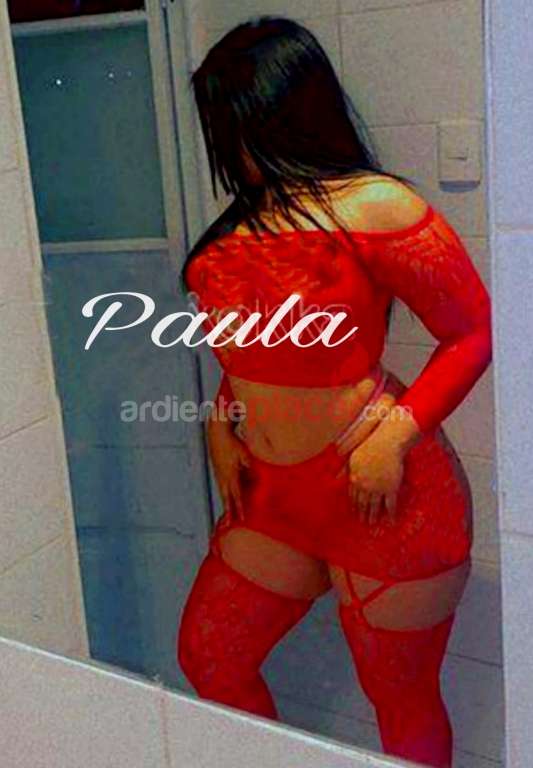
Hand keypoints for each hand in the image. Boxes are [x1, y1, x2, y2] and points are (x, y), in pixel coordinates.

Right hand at [207, 419, 250, 520]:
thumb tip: (256, 480)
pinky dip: (225, 497)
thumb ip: (250, 468)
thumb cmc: (233, 443)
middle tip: (228, 525)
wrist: (216, 435)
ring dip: (226, 506)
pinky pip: (222, 488)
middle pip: (227, 499)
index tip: (241, 519)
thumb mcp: (245, 455)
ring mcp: (219, 475)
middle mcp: (223, 478)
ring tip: (227, 519)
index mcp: (231, 475)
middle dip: (229, 513)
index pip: (236, 496)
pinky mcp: (218, 472)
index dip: (240, 508)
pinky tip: (227, 501)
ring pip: (223, 494)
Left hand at [337, 401, 421, 524]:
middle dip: (362, 514)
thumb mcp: (352, 457)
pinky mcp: (391, 489)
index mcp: (355, 479)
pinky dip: (391, 514)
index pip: (353, 496)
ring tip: (373, 524)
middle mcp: (365, 487)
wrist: (386, 444)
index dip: (354, 505)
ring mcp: (378, 489)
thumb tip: (334, 477)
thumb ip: (344, 469)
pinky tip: (391, 521)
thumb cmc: (369, 446)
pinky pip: (390, 505)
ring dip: (374, 516)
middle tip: (363, 522)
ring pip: (375, 506)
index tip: (354, 512)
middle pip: (363, 503)